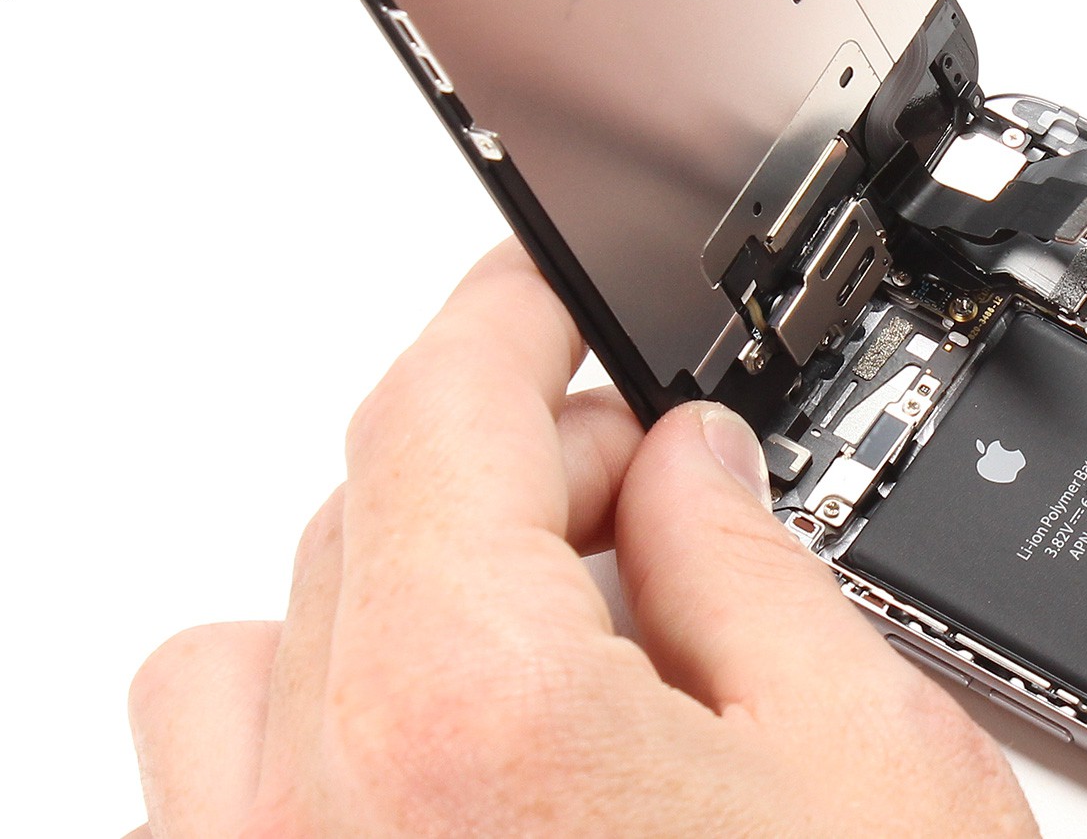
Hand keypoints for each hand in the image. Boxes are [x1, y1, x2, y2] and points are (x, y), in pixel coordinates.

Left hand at [126, 239, 1036, 837]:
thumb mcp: (874, 757)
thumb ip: (756, 565)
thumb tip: (690, 467)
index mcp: (471, 718)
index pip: (437, 412)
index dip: (504, 321)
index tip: (544, 300)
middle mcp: (321, 826)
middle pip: (354, 521)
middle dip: (504, 472)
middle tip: (642, 495)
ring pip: (244, 660)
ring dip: (374, 602)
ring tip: (533, 639)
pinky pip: (212, 806)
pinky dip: (311, 741)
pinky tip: (451, 776)